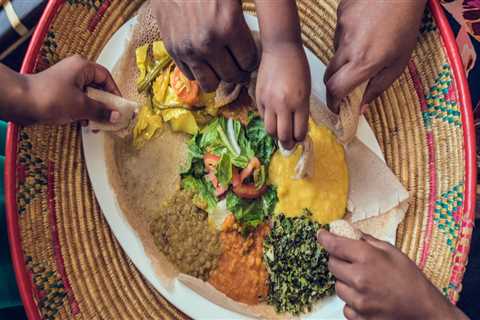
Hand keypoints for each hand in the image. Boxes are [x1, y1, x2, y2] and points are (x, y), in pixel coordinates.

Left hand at [24, 55, 119, 124]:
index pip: (106, 77)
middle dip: (105, 104)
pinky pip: (77, 102)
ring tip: (98, 124)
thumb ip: (101, 111)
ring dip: (94, 110)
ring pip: (88, 96)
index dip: (115, 92)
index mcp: (82, 67)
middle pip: (98, 87)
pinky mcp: (59, 94)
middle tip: (111, 118)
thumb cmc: (52, 98)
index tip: (120, 107)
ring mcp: (66, 82)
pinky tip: (86, 124)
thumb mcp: (81, 106)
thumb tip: (117, 116)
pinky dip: (83, 112)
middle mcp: (75, 72)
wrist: (20, 102)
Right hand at [152, 0, 257, 91]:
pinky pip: (190, 75)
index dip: (251, 60)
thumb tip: (260, 39)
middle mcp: (208, 43)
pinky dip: (199, 71)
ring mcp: (189, 49)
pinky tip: (204, 59)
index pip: (248, 61)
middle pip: (231, 76)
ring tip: (221, 67)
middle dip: (238, 72)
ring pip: (210, 84)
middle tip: (238, 65)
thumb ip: (245, 20)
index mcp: (229, 26)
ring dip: (218, 77)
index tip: (249, 57)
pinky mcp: (173, 50)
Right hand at [256, 43, 309, 148]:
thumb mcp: (306, 89)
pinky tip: (273, 117)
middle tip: (289, 144)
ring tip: (280, 131)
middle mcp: (284, 105)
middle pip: (283, 136)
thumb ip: (302, 109)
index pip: (300, 131)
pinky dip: (268, 121)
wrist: (280, 49)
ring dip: (276, 134)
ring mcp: (269, 102)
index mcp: (300, 102)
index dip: (300, 138)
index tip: (300, 138)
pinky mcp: (258, 98)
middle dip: (287, 143)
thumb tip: (297, 127)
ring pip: (270, 130)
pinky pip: (262, 117)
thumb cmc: (298, 66)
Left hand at [317, 230, 468, 319]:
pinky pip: (345, 305)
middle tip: (351, 260)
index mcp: (366, 258)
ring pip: (337, 285)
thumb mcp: (392, 252)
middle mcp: (358, 278)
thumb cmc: (410, 279)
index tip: (321, 235)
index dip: (325, 238)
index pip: (334, 245)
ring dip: (345, 281)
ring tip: (363, 281)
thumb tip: (351, 232)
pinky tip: (365, 296)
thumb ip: (368, 241)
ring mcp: (358, 299)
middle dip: (338, 259)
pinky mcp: (359, 316)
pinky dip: (351, 301)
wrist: (424, 310)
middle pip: (332, 264)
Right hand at [325, 0, 426, 111]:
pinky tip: (363, 29)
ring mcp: (340, 30)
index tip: (338, 108)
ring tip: (365, 47)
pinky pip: (338, 35)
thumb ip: (378, 86)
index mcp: (364, 62)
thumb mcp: (399, 62)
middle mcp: (347, 48)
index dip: (334, 102)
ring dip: (345, 59)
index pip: (336, 89)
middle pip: (329, 75)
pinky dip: (348, 39)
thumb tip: (362, 107)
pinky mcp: (339, 16)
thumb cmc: (405, 25)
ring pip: (335, 54)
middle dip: (336, 85)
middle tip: (346, 87)